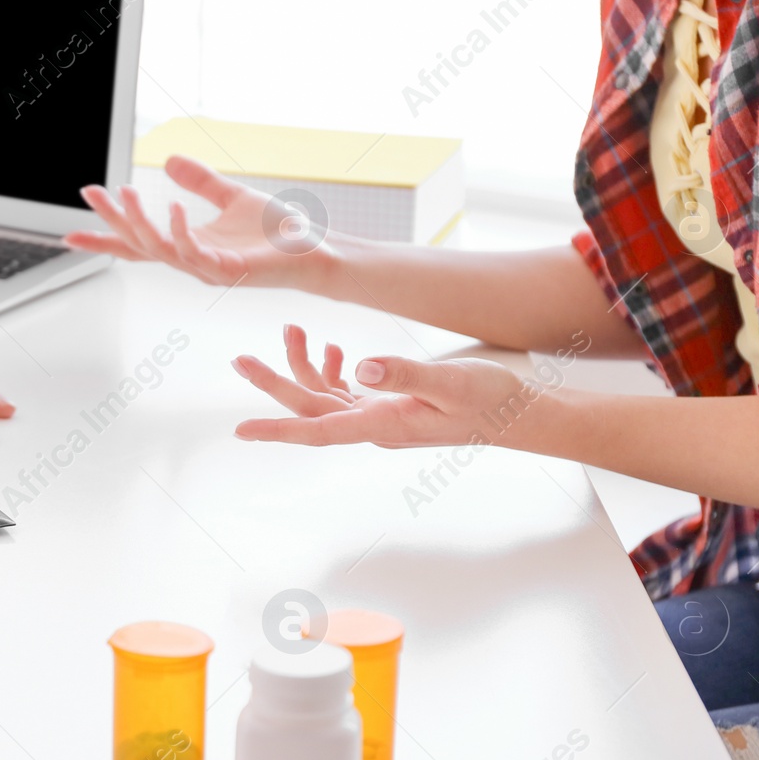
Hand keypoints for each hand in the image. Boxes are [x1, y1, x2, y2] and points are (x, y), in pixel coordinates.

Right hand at [62, 155, 331, 288]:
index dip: (106, 239)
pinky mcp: (229, 269)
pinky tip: (170, 206)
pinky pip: (194, 252)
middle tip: (91, 193)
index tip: (70, 235)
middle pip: (140, 245)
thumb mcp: (232, 197)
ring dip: (138, 221)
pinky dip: (179, 230)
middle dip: (112, 221)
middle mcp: (193, 261)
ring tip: (124, 194)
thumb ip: (201, 182)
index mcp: (189, 245)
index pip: (138, 245)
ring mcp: (208, 268)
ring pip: (159, 249)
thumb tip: (171, 160)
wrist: (314, 254)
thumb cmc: (278, 234)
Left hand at [230, 324, 540, 447]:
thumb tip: (361, 367)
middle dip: (273, 383)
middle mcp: (374, 426)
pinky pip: (346, 392)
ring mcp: (380, 417)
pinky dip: (331, 369)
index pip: (317, 429)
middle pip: (310, 407)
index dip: (278, 428)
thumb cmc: (491, 399)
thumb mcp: (452, 380)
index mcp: (384, 424)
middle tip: (239, 358)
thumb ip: (407, 372)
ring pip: (324, 396)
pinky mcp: (390, 406)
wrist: (519, 414)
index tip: (241, 430)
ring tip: (291, 329)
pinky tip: (331, 348)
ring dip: (301, 366)